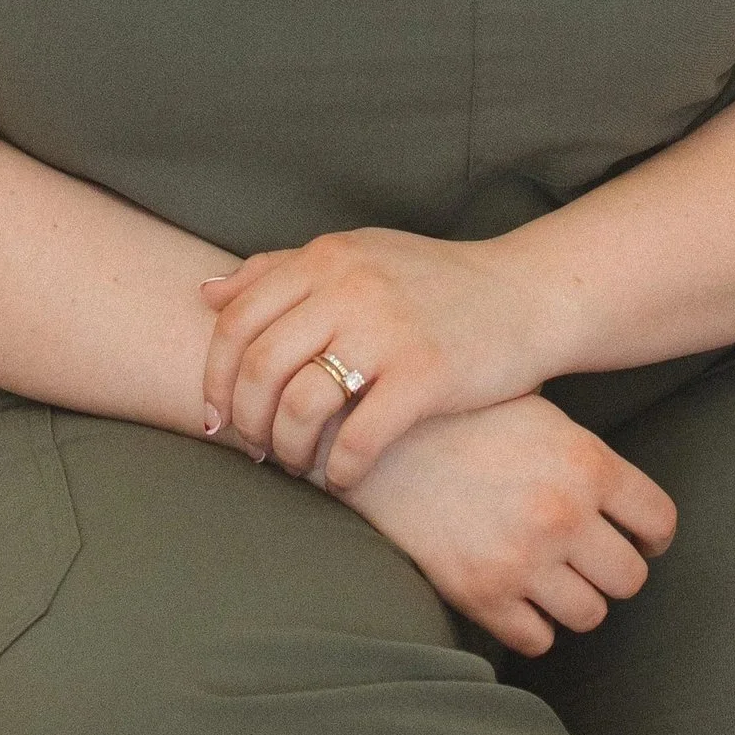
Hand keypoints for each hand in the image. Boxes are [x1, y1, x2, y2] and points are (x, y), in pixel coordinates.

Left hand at [200, 227, 556, 484]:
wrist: (527, 295)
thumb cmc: (435, 283)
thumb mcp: (358, 256)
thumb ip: (282, 270)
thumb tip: (208, 294)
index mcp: (327, 258)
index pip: (238, 322)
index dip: (216, 377)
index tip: (217, 416)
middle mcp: (351, 289)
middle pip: (260, 367)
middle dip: (247, 420)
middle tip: (255, 447)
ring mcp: (389, 331)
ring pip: (301, 406)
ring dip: (288, 449)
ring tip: (296, 463)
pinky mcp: (427, 375)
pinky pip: (359, 438)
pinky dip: (340, 470)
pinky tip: (343, 478)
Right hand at [341, 397, 677, 657]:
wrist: (378, 438)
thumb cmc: (461, 418)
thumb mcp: (538, 413)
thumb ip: (586, 455)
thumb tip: (622, 494)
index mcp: (586, 461)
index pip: (659, 523)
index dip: (651, 535)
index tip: (637, 537)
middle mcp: (563, 514)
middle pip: (631, 578)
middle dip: (612, 570)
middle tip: (588, 558)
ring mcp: (524, 559)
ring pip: (590, 615)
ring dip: (575, 600)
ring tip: (551, 577)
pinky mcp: (482, 594)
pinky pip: (537, 639)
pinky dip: (533, 625)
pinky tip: (517, 597)